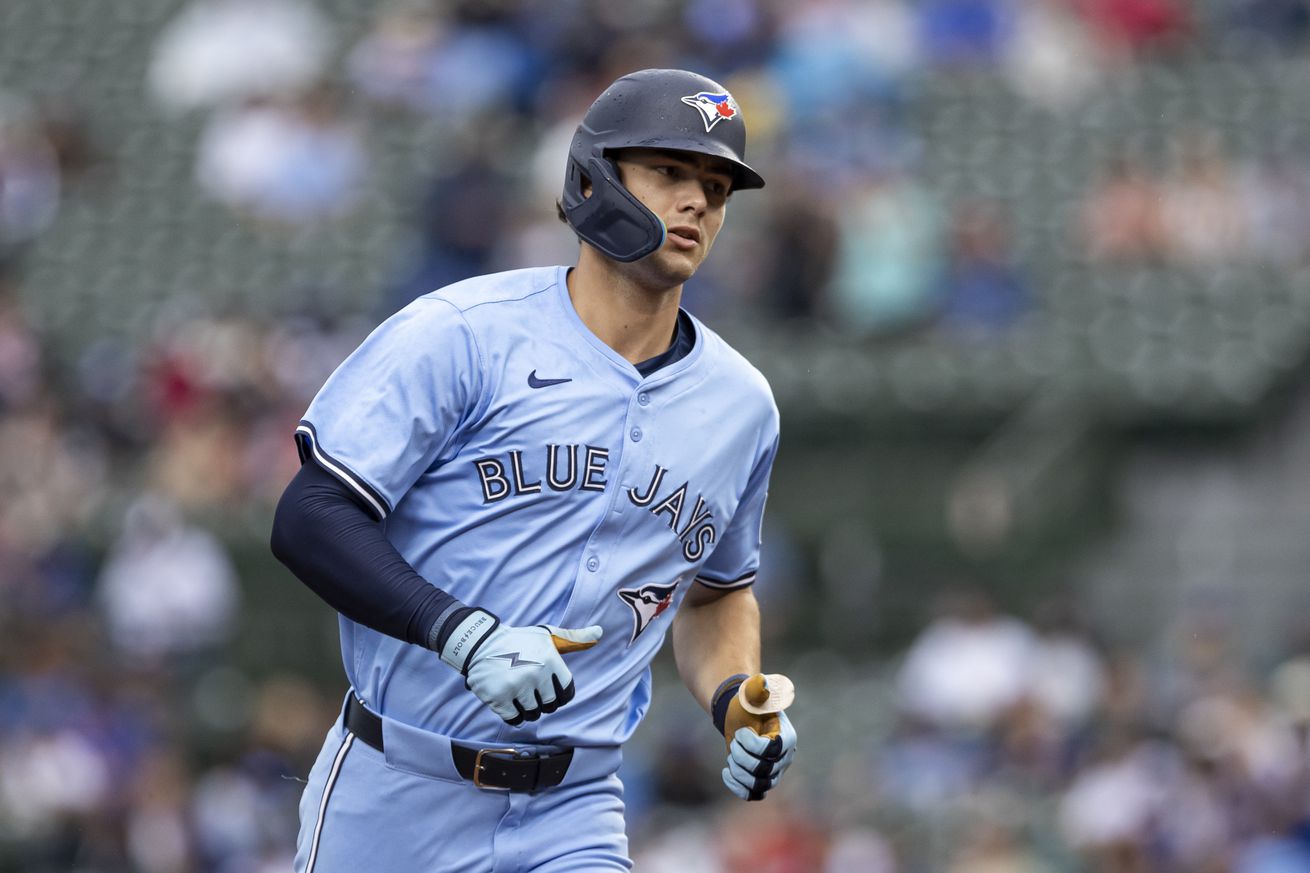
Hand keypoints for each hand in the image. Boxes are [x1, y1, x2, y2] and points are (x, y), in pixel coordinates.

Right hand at [436, 608, 601, 724]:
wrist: (479, 643)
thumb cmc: (518, 641)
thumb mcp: (546, 636)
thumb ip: (573, 639)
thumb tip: (600, 633)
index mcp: (550, 660)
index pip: (567, 692)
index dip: (559, 693)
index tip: (548, 687)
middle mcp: (536, 673)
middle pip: (550, 706)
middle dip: (542, 701)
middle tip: (530, 688)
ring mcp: (516, 686)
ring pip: (532, 714)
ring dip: (526, 708)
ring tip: (517, 692)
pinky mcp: (499, 698)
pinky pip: (514, 719)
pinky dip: (512, 714)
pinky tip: (507, 700)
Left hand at [714, 673, 797, 800]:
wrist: (739, 714)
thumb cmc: (748, 702)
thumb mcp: (752, 692)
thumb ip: (758, 689)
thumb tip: (762, 682)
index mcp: (787, 737)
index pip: (773, 751)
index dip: (752, 745)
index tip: (741, 731)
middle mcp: (784, 758)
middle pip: (765, 771)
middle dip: (742, 757)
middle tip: (734, 741)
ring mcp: (773, 771)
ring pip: (759, 786)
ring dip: (739, 772)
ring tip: (731, 756)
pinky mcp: (760, 781)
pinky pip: (752, 794)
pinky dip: (737, 787)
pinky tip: (725, 771)